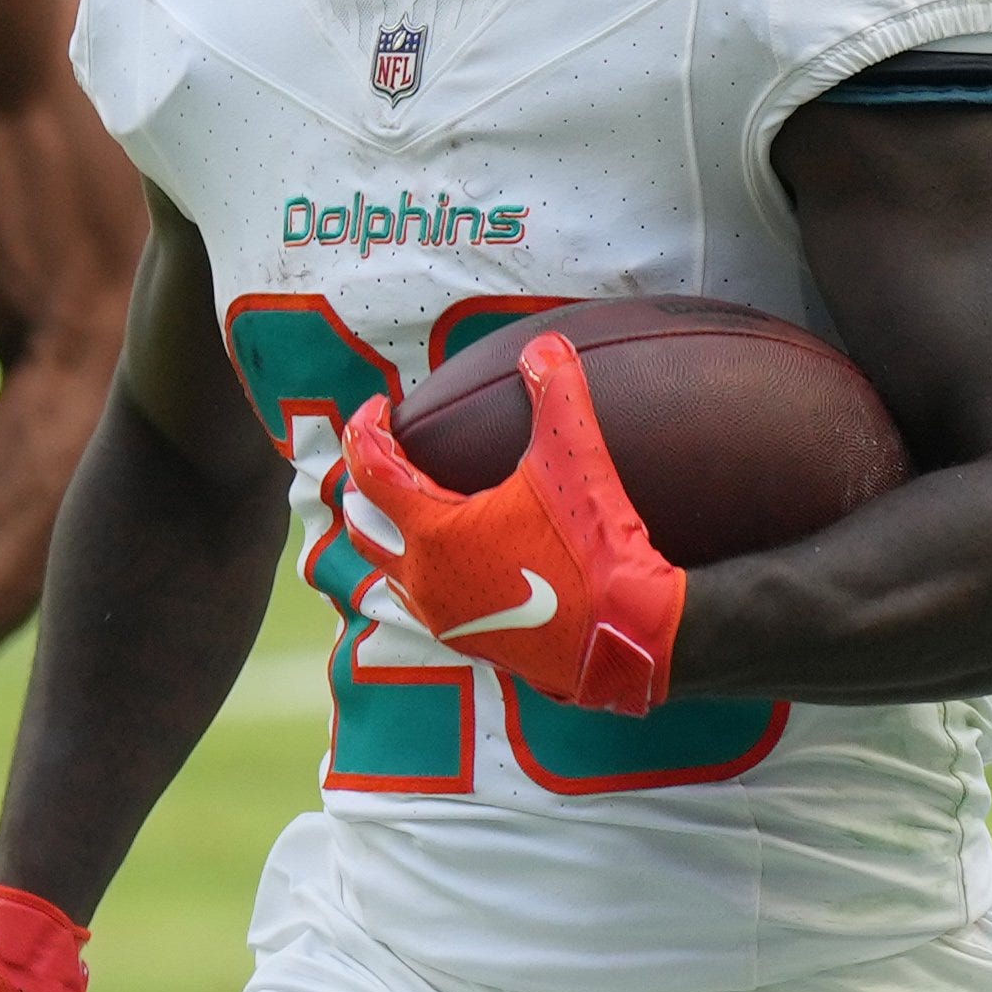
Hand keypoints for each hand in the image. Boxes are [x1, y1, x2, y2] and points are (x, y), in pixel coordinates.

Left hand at [332, 334, 687, 715]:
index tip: (377, 408)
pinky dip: (424, 574)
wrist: (628, 637)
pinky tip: (457, 561)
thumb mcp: (575, 459)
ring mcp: (446, 620)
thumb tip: (546, 346)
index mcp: (434, 534)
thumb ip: (557, 393)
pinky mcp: (473, 645)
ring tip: (413, 508)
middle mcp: (425, 582)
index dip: (365, 431)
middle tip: (383, 458)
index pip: (370, 472)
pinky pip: (426, 605)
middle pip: (363, 531)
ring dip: (392, 537)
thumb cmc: (594, 551)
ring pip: (391, 575)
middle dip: (364, 490)